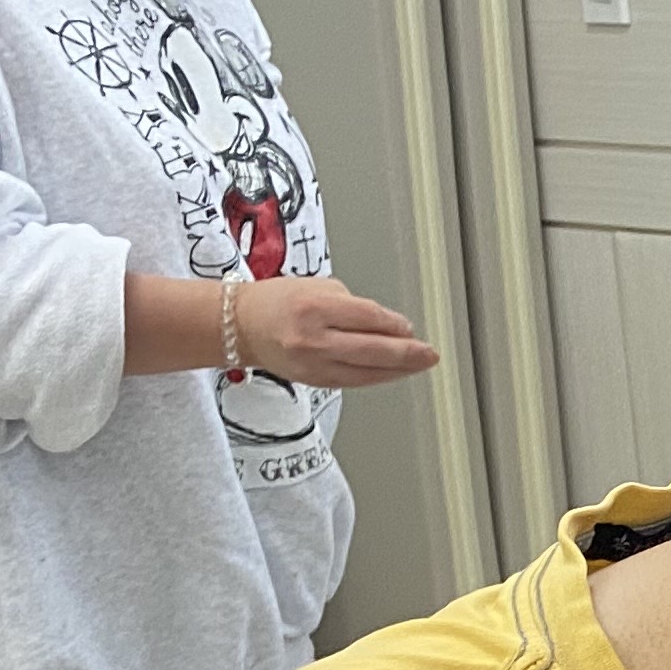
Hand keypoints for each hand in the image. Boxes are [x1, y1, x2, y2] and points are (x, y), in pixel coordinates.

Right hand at [236, 275, 439, 387]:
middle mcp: (313, 338)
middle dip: (408, 354)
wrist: (240, 325)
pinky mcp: (313, 380)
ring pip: (367, 371)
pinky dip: (378, 377)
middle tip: (430, 354)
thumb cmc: (278, 301)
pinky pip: (354, 381)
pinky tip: (393, 373)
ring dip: (399, 369)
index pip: (369, 318)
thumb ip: (355, 305)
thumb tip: (391, 326)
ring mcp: (312, 363)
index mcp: (314, 307)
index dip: (396, 325)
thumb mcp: (319, 287)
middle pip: (373, 350)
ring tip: (420, 364)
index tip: (410, 328)